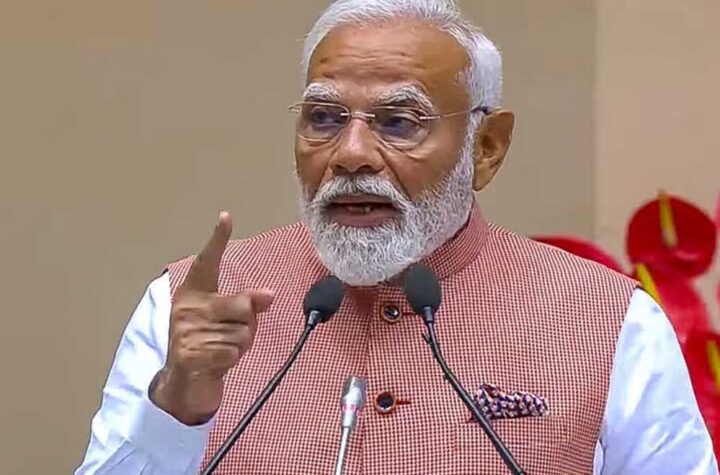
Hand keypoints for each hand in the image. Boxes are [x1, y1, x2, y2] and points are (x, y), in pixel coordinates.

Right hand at [150, 212, 274, 424]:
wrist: (184, 383)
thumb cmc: (209, 345)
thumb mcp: (228, 321)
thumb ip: (248, 305)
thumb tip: (270, 295)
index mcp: (194, 292)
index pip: (207, 262)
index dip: (217, 239)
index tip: (226, 216)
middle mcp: (187, 307)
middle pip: (244, 305)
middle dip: (248, 324)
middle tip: (231, 336)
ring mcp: (185, 330)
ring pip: (242, 333)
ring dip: (240, 346)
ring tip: (221, 351)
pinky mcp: (189, 354)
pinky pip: (233, 352)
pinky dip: (231, 361)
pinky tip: (216, 364)